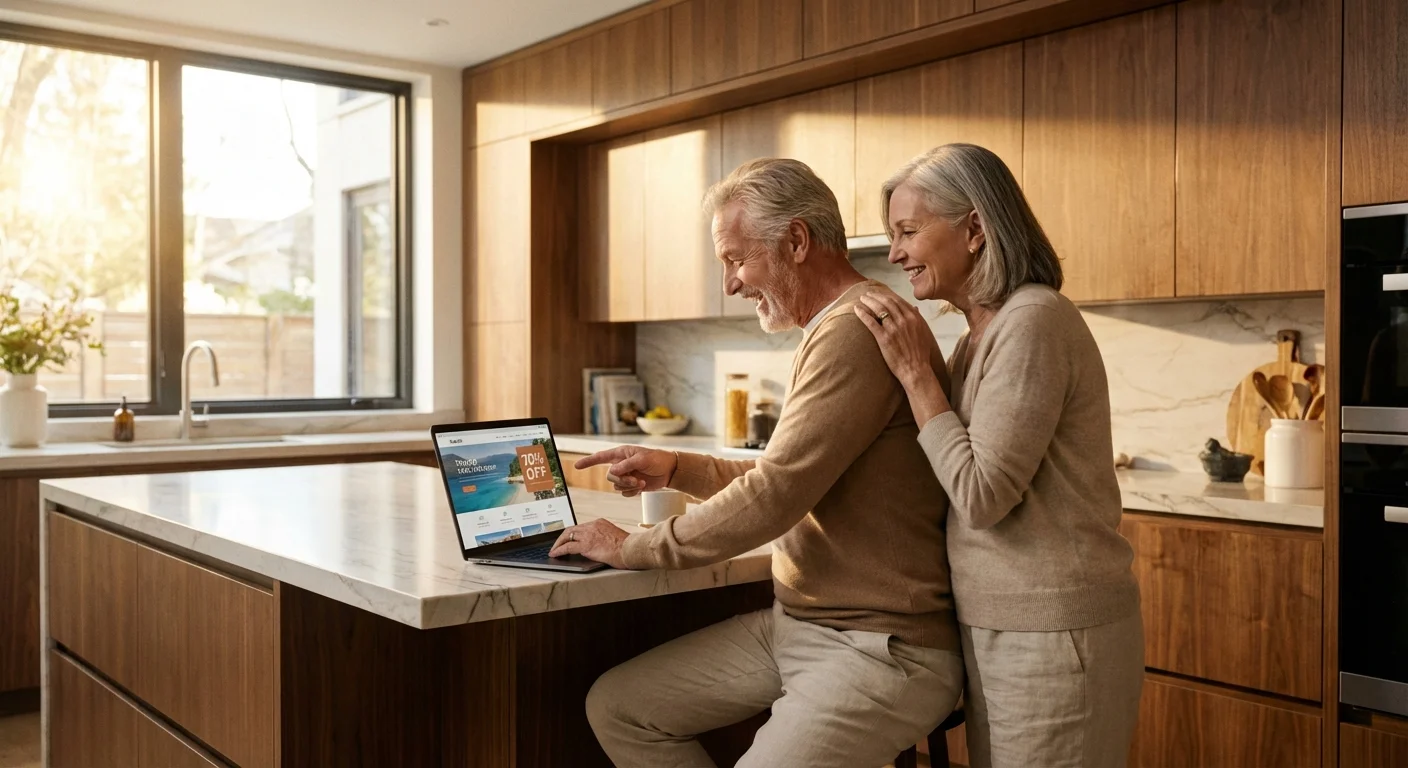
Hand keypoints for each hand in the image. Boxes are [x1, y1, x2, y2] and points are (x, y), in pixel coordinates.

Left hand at [548, 518, 629, 567]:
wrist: (631, 549)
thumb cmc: (627, 547)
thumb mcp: (612, 537)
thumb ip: (602, 537)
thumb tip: (595, 546)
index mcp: (599, 523)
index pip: (581, 527)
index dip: (572, 533)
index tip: (568, 538)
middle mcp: (592, 526)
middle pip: (571, 529)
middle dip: (562, 537)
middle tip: (557, 545)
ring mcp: (589, 534)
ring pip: (567, 536)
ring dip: (558, 544)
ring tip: (554, 550)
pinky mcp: (586, 545)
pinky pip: (567, 547)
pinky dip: (559, 550)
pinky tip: (555, 554)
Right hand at [574, 446, 676, 497]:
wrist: (670, 471)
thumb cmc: (657, 459)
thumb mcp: (642, 459)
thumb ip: (626, 465)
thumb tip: (611, 472)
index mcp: (621, 454)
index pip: (600, 457)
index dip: (588, 461)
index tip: (576, 466)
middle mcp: (621, 465)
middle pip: (609, 477)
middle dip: (622, 480)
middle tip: (636, 480)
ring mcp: (626, 476)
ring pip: (616, 486)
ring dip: (629, 487)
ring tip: (642, 483)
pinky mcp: (632, 486)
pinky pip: (624, 493)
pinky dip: (632, 493)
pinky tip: (642, 487)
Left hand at [855, 292, 952, 425]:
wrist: (916, 370)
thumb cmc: (919, 354)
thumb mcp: (923, 333)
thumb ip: (918, 319)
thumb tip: (915, 308)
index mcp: (914, 318)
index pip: (898, 301)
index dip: (887, 295)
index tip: (879, 293)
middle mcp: (904, 320)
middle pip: (887, 302)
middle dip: (876, 296)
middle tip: (867, 294)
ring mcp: (894, 329)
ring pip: (879, 309)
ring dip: (868, 302)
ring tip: (861, 299)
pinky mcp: (884, 338)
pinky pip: (871, 322)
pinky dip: (863, 314)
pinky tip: (856, 309)